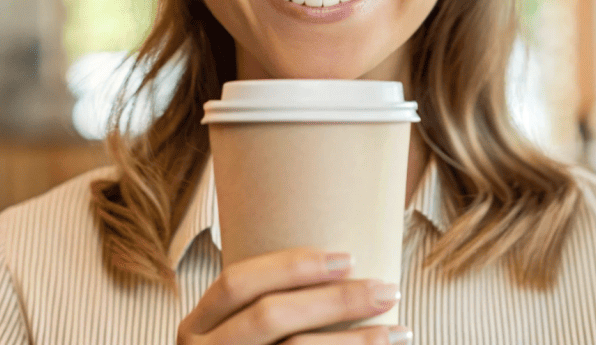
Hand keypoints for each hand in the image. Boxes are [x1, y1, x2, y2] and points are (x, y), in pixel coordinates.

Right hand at [176, 248, 410, 343]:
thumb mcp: (238, 335)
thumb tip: (344, 271)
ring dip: (357, 341)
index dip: (292, 266)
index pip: (237, 282)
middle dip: (335, 300)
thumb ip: (264, 310)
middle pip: (270, 316)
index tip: (349, 258)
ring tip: (400, 331)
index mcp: (195, 329)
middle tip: (387, 290)